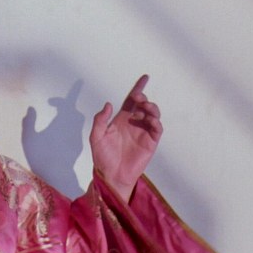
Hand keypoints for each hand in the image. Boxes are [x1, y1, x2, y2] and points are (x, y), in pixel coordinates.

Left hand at [89, 74, 161, 201]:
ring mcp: (143, 132)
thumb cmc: (102, 157)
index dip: (138, 89)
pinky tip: (150, 120)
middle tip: (139, 98)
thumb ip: (100, 120)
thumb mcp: (96, 137)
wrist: (111, 175)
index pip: (131, 101)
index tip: (145, 78)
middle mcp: (134, 123)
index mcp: (121, 120)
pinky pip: (157, 129)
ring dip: (151, 108)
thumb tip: (109, 104)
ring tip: (145, 107)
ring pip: (153, 114)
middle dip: (143, 98)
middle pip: (143, 105)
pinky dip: (156, 122)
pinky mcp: (150, 142)